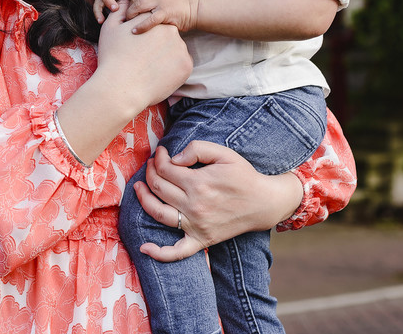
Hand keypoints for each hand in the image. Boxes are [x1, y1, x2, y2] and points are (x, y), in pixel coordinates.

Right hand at [94, 1, 192, 112]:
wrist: (121, 87)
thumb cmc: (112, 56)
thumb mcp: (111, 28)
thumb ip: (120, 11)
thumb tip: (126, 0)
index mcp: (154, 20)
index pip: (154, 24)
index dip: (144, 36)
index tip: (137, 47)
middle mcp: (171, 31)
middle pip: (166, 38)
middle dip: (157, 46)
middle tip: (142, 59)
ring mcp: (181, 49)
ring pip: (174, 52)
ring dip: (165, 58)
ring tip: (149, 69)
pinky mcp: (187, 67)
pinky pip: (180, 67)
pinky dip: (172, 71)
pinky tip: (157, 76)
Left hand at [127, 0, 198, 32]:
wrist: (195, 10)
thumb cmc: (178, 6)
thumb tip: (135, 7)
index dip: (129, 1)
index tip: (127, 11)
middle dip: (128, 8)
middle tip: (126, 19)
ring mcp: (161, 1)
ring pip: (139, 5)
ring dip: (131, 15)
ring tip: (129, 24)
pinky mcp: (166, 12)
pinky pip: (149, 19)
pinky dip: (141, 26)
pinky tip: (135, 31)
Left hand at [131, 142, 303, 261]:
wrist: (263, 203)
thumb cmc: (243, 175)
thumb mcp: (223, 153)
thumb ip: (197, 149)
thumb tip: (174, 158)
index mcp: (199, 183)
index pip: (165, 169)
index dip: (158, 158)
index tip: (160, 152)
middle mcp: (194, 206)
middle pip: (158, 187)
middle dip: (150, 172)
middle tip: (152, 164)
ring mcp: (196, 225)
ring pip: (158, 213)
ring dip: (143, 199)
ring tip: (138, 187)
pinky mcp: (202, 240)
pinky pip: (177, 251)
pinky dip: (160, 253)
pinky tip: (144, 248)